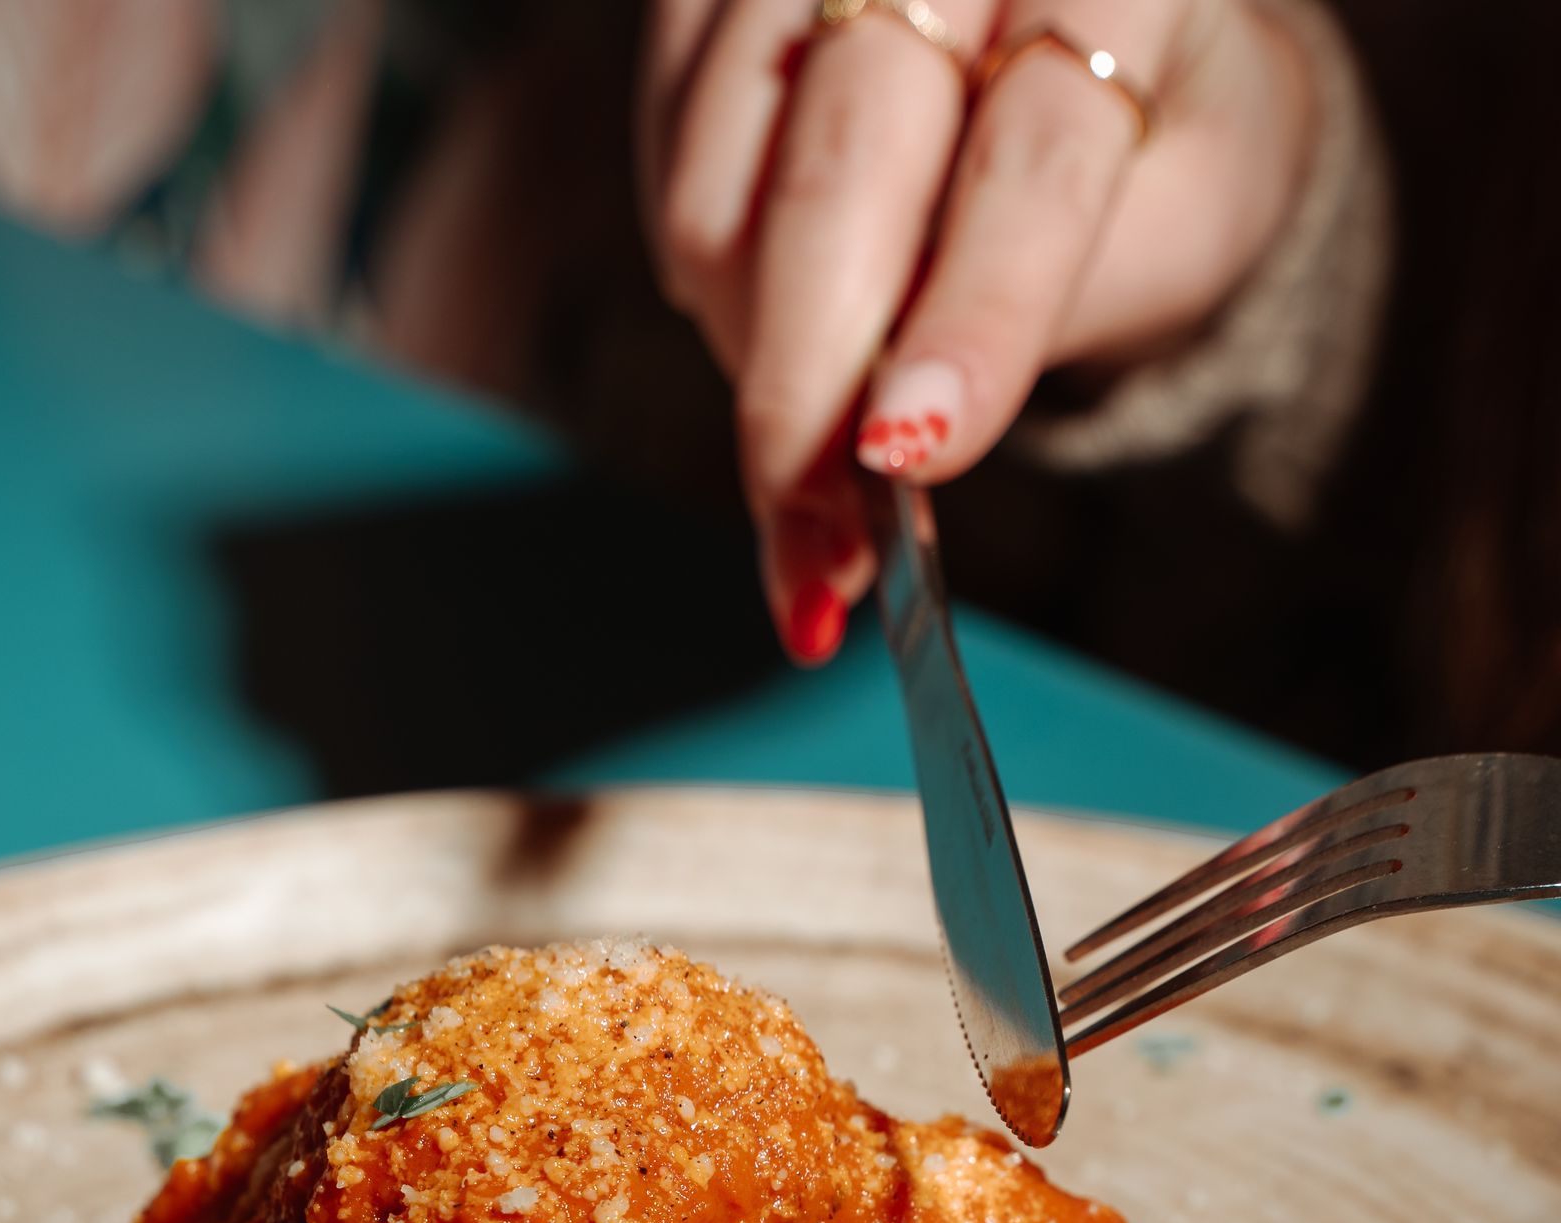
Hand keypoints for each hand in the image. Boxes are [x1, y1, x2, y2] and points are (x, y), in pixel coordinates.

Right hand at [638, 0, 1315, 661]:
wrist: (1103, 23)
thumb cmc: (1158, 134)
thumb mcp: (1184, 219)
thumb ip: (1053, 308)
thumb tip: (885, 448)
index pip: (1034, 153)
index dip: (972, 311)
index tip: (907, 454)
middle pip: (844, 165)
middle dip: (813, 384)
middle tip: (823, 541)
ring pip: (719, 193)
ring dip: (758, 364)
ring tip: (832, 439)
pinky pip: (668, 183)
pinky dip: (715, 298)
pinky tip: (792, 329)